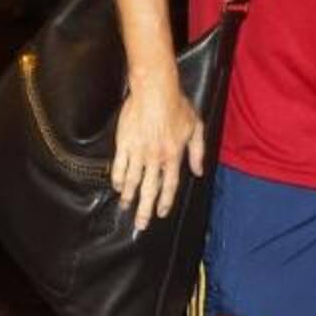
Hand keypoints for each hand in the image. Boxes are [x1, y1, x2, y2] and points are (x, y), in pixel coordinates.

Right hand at [111, 75, 204, 231]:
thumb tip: (199, 171)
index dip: (165, 202)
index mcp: (173, 155)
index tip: (162, 213)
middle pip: (149, 190)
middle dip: (145, 209)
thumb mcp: (195, 127)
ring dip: (129, 197)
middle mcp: (155, 158)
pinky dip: (116, 179)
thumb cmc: (176, 105)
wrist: (155, 90)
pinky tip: (116, 186)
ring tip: (126, 208)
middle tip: (141, 224)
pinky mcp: (124, 144)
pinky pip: (118, 167)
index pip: (170, 186)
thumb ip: (198, 151)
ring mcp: (138, 152)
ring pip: (132, 181)